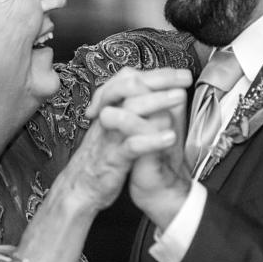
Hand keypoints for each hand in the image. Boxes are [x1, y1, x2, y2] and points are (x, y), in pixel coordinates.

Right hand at [63, 67, 191, 213]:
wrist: (79, 187)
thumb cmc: (102, 156)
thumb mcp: (115, 128)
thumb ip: (130, 110)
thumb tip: (156, 94)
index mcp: (110, 109)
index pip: (130, 79)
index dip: (157, 74)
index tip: (182, 73)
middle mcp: (108, 116)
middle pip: (128, 86)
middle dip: (159, 79)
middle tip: (183, 78)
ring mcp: (110, 136)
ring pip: (129, 110)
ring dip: (156, 101)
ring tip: (179, 96)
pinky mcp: (112, 159)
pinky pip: (131, 146)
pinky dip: (151, 140)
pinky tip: (169, 137)